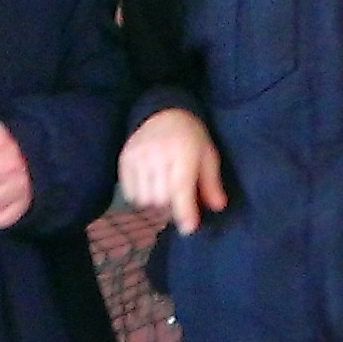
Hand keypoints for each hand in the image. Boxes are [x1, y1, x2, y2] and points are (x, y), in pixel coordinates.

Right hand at [119, 109, 226, 234]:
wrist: (163, 113)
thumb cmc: (191, 138)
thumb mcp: (208, 156)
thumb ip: (211, 183)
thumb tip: (218, 207)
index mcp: (183, 153)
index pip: (180, 189)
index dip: (185, 212)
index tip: (189, 228)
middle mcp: (157, 154)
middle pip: (161, 200)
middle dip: (171, 207)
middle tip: (178, 200)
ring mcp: (138, 157)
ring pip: (144, 200)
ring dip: (155, 204)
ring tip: (163, 192)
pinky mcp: (124, 160)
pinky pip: (130, 193)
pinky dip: (140, 197)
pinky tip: (150, 187)